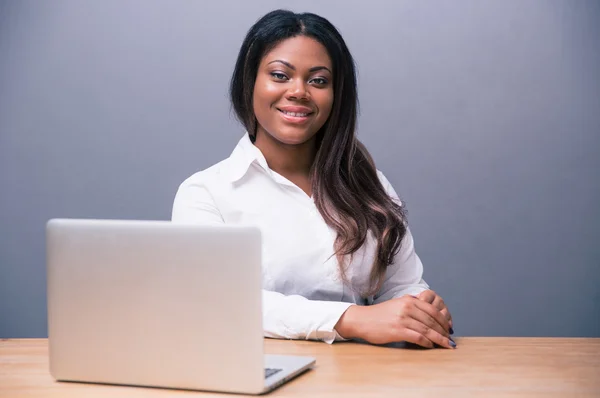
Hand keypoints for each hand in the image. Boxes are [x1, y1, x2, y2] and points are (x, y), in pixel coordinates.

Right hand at [335, 295, 454, 348]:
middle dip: (444, 331)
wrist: (362, 320)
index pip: (432, 310)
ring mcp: (402, 319)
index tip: (449, 328)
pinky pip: (417, 337)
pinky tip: (430, 346)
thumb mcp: (396, 304)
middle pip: (432, 320)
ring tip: (446, 345)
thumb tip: (426, 306)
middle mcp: (407, 308)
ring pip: (427, 329)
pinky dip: (426, 342)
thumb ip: (411, 303)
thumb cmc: (379, 314)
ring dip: (439, 338)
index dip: (443, 320)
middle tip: (450, 339)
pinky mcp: (397, 330)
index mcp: (408, 300)